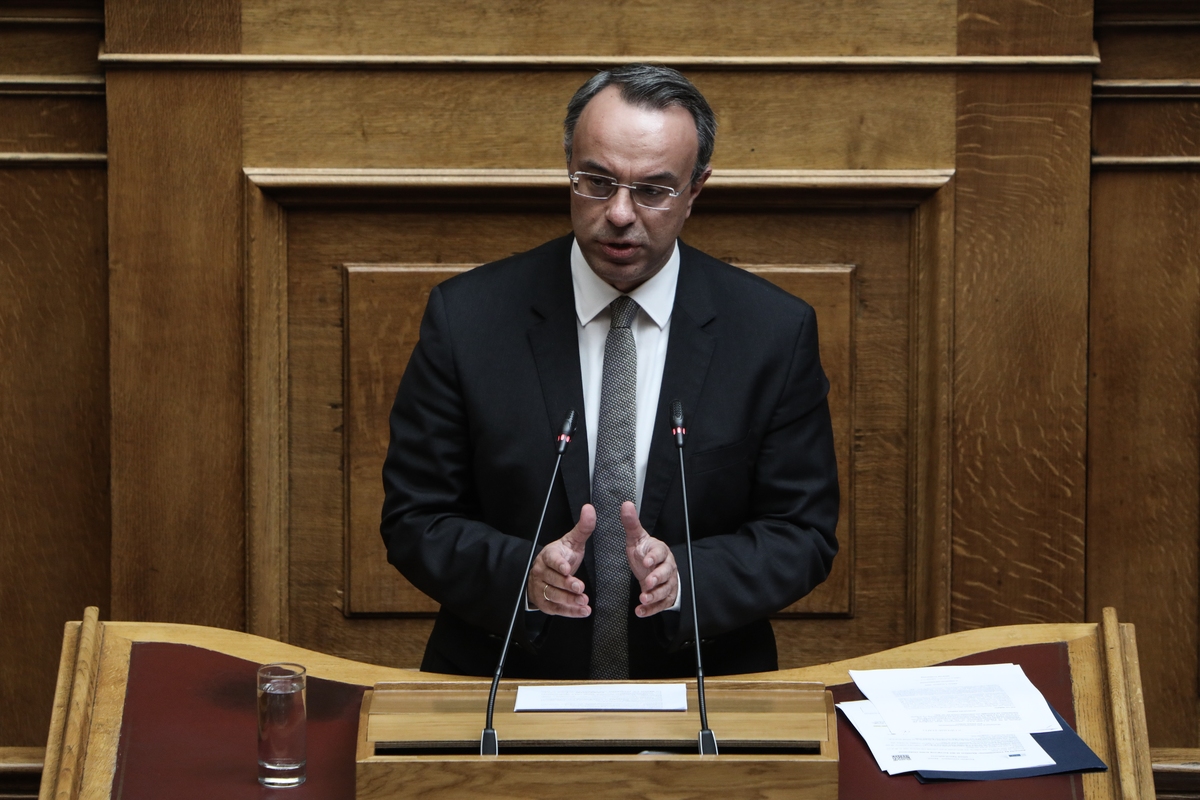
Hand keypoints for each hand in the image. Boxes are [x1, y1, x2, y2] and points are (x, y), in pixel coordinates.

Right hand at [528, 504, 593, 616]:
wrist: (542, 574)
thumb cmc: (561, 556)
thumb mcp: (572, 541)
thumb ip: (583, 527)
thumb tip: (589, 508)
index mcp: (548, 555)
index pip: (551, 559)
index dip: (558, 564)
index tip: (566, 568)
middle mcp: (542, 572)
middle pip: (553, 579)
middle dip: (566, 584)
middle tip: (580, 587)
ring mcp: (541, 589)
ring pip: (553, 595)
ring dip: (569, 600)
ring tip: (583, 601)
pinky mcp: (545, 603)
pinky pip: (556, 609)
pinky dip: (570, 612)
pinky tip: (583, 611)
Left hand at [622, 501, 678, 616]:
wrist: (654, 569)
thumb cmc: (645, 553)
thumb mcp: (636, 539)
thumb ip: (631, 524)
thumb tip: (626, 504)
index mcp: (661, 551)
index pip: (661, 553)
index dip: (654, 557)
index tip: (645, 561)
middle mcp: (667, 567)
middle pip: (666, 573)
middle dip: (657, 578)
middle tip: (647, 582)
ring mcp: (668, 583)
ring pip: (665, 590)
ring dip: (654, 595)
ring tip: (643, 598)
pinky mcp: (665, 597)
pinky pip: (661, 604)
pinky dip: (651, 609)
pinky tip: (640, 611)